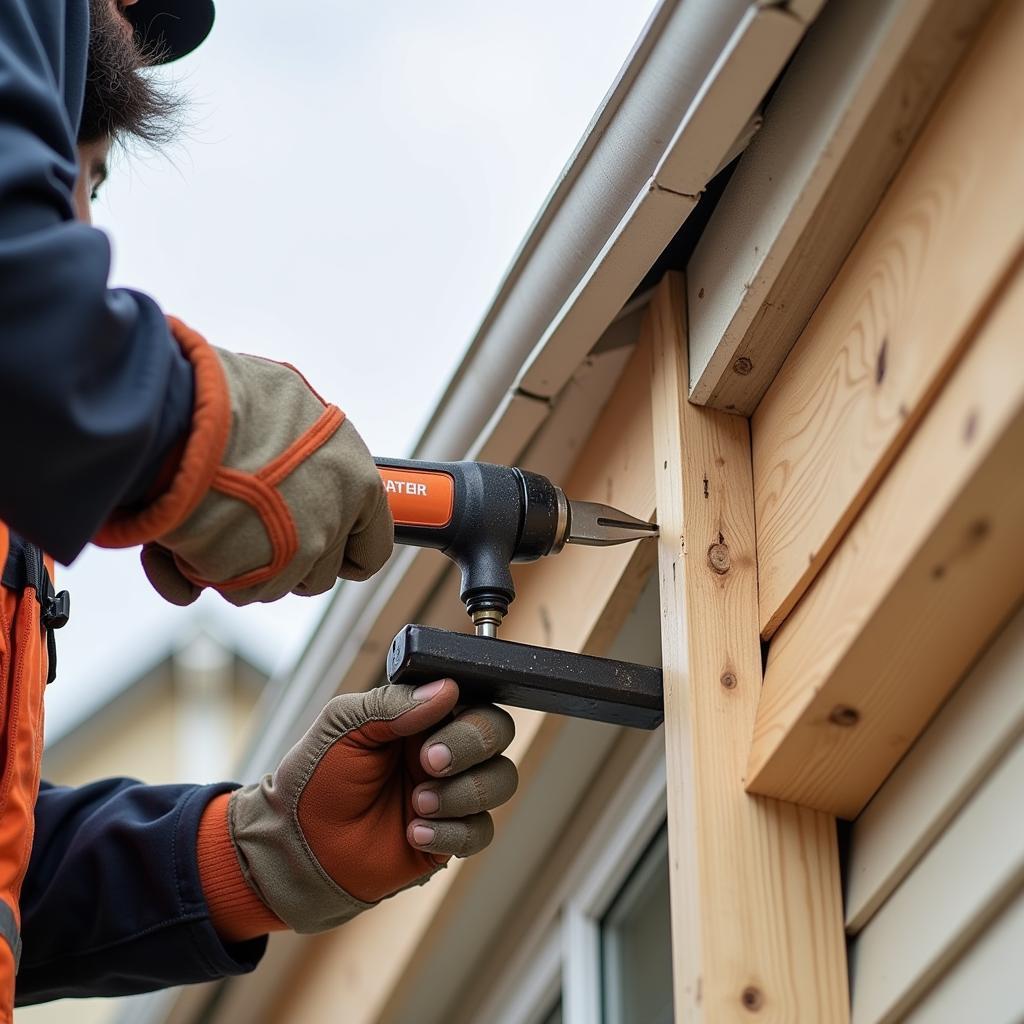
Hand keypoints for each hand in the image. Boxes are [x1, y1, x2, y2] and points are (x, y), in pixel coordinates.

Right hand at [96, 318, 393, 604]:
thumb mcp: (285, 403)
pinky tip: (183, 538)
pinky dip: (203, 572)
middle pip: (319, 574)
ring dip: (243, 565)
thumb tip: (293, 462)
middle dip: (287, 562)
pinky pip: (232, 588)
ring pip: (273, 584)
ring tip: (209, 518)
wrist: (179, 415)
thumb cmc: (228, 398)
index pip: (372, 546)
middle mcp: (334, 521)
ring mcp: (297, 552)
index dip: (345, 552)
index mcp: (355, 478)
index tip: (324, 551)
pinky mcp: (252, 574)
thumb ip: (299, 446)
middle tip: (252, 530)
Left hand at [198, 680, 517, 935]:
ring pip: (500, 779)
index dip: (467, 708)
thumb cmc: (313, 780)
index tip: (436, 723)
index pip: (472, 695)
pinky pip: (481, 830)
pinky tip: (414, 833)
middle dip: (470, 745)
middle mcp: (444, 748)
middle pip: (497, 732)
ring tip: (416, 804)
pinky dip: (452, 831)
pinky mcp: (450, 837)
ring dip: (463, 792)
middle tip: (428, 762)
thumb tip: (447, 690)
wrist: (296, 850)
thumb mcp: (342, 726)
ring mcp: (450, 792)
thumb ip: (391, 704)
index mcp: (421, 714)